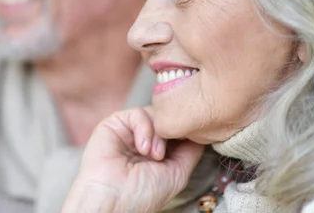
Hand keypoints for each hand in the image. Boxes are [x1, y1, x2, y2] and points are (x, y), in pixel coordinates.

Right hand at [61, 107, 203, 212]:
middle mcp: (143, 141)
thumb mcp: (177, 174)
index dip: (185, 131)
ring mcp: (128, 132)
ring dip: (159, 134)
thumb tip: (200, 133)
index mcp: (157, 153)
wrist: (113, 199)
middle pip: (166, 120)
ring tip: (155, 155)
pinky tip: (142, 148)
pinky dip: (145, 128)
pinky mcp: (114, 124)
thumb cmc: (141, 195)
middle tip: (170, 151)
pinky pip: (138, 114)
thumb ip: (190, 151)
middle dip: (173, 132)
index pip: (175, 131)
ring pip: (154, 114)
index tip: (193, 138)